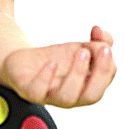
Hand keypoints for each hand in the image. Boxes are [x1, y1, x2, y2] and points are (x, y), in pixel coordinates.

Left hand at [0, 25, 116, 106]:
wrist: (23, 63)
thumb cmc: (56, 60)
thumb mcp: (78, 48)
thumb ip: (97, 41)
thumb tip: (100, 31)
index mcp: (85, 88)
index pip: (102, 84)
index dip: (106, 67)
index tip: (105, 47)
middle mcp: (71, 96)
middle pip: (91, 95)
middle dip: (98, 74)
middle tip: (93, 50)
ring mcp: (50, 96)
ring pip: (67, 97)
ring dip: (76, 74)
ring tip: (80, 51)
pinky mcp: (29, 91)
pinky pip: (37, 92)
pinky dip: (45, 78)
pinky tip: (51, 63)